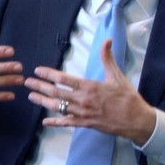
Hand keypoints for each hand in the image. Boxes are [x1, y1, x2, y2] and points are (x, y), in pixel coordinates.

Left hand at [24, 39, 157, 144]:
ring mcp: (83, 113)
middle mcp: (83, 100)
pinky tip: (45, 121)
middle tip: (27, 82)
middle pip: (56, 92)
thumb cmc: (127, 97)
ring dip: (43, 101)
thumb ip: (108, 58)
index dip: (48, 74)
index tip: (37, 71)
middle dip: (39, 86)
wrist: (137, 120)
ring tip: (31, 97)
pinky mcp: (85, 124)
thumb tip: (107, 40)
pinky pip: (67, 123)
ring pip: (58, 107)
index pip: (63, 79)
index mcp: (89, 87)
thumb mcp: (117, 75)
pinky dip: (55, 122)